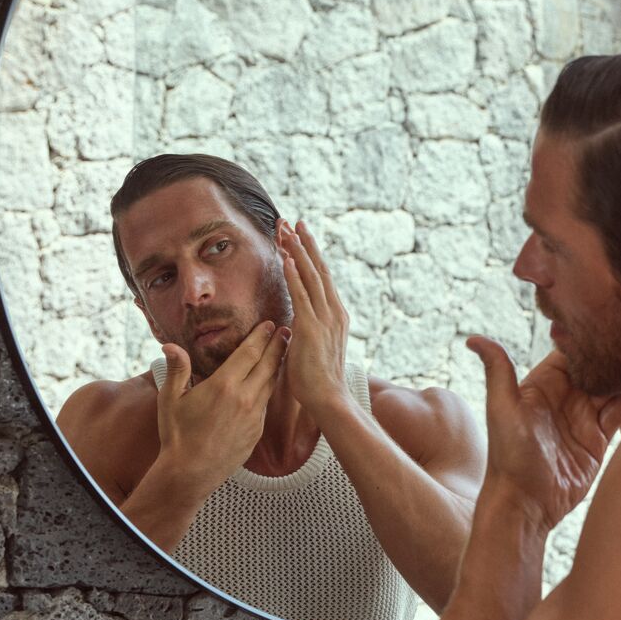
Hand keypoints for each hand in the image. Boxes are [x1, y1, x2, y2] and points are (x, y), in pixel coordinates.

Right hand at [155, 320, 286, 497]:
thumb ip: (177, 370)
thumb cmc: (177, 435)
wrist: (192, 472)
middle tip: (287, 330)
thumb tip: (170, 345)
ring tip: (284, 351)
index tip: (269, 325)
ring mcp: (254, 416)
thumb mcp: (171, 400)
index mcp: (224, 386)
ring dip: (279, 365)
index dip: (261, 337)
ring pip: (271, 384)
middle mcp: (244, 398)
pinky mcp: (258, 431)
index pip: (249, 353)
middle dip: (278, 345)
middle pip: (268, 365)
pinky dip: (270, 389)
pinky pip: (266, 404)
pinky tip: (271, 383)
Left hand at [278, 219, 352, 415]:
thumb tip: (293, 326)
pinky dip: (293, 274)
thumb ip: (305, 332)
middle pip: (319, 269)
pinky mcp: (312, 327)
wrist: (329, 398)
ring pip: (310, 276)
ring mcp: (325, 318)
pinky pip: (301, 295)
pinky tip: (284, 257)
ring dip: (297, 251)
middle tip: (293, 220)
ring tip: (286, 230)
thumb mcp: (312, 349)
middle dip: (305, 243)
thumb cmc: (318, 381)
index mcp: (335, 316)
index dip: (310, 255)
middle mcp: (334, 312)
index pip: (322, 278)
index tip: (299, 236)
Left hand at [467, 336, 620, 531]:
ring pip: (610, 387)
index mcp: (541, 386)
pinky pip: (618, 413)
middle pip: (594, 368)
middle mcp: (563, 399)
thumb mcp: (502, 409)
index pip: (568, 353)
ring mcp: (582, 419)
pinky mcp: (597, 440)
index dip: (586, 337)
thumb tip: (473, 338)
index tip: (607, 317)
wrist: (525, 505)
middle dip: (612, 352)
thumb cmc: (508, 458)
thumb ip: (498, 371)